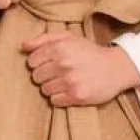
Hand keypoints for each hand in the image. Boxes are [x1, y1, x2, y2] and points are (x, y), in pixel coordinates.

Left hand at [18, 32, 139, 107]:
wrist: (116, 68)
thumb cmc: (90, 52)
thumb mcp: (69, 38)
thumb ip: (44, 39)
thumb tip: (23, 45)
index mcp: (59, 48)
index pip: (32, 61)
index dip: (38, 63)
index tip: (48, 64)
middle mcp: (63, 64)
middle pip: (37, 77)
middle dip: (44, 76)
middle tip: (57, 74)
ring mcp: (70, 81)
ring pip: (44, 90)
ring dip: (52, 87)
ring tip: (64, 82)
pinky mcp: (76, 96)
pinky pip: (54, 101)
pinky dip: (59, 98)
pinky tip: (68, 91)